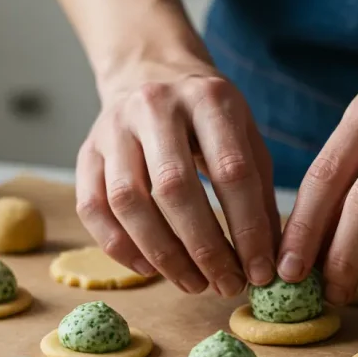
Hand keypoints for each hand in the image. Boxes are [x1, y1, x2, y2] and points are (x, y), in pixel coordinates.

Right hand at [75, 63, 280, 295]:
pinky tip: (150, 269)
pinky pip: (92, 208)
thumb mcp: (246, 137)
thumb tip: (271, 260)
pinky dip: (119, 247)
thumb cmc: (207, 117)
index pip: (231, 172)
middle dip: (205, 248)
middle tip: (226, 285)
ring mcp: (113, 128)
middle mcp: (155, 107)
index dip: (247, 229)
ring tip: (193, 284)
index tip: (260, 271)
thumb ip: (260, 194)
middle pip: (174, 188)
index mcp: (208, 99)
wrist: (150, 71)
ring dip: (163, 254)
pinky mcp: (86, 152)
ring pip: (127, 201)